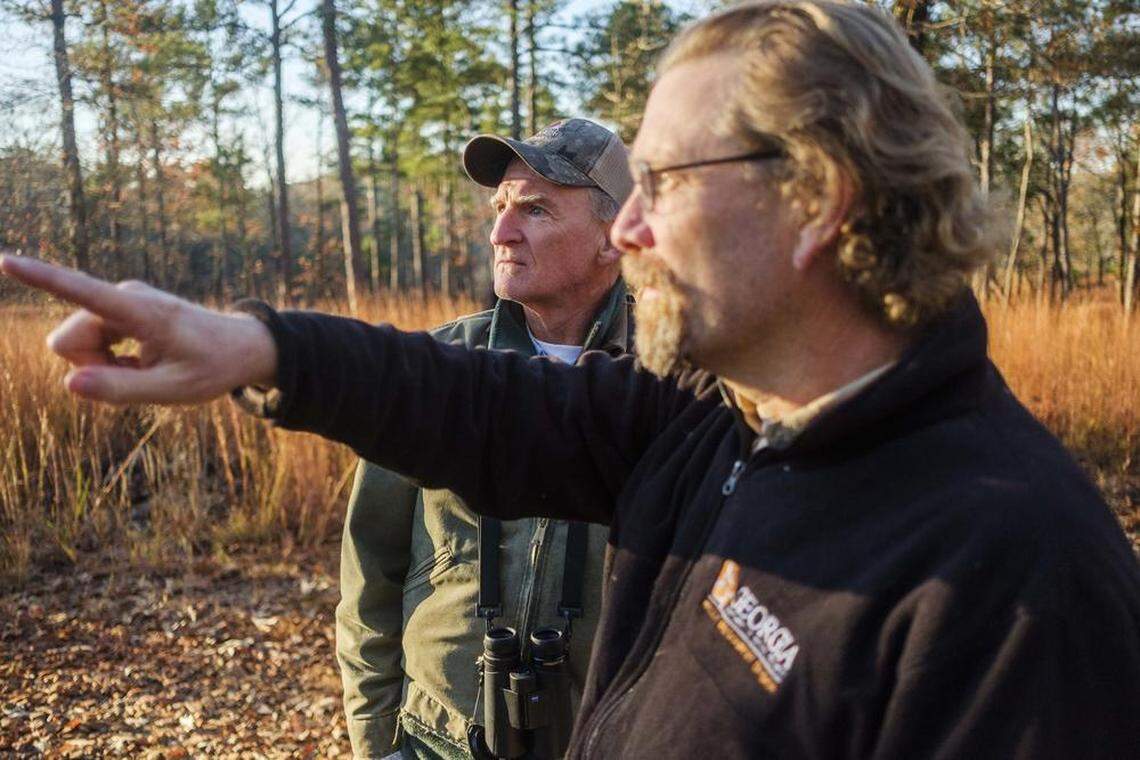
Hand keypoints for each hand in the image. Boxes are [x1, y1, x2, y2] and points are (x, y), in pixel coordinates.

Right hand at [0, 255, 277, 404]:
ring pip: (77, 346)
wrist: (239, 347)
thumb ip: (121, 389)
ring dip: (103, 366)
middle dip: (90, 367)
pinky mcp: (119, 310)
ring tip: (146, 368)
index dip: (41, 277)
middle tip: (140, 374)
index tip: (5, 261)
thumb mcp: (173, 390)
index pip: (81, 290)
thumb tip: (69, 383)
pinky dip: (110, 361)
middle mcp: (124, 297)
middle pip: (67, 342)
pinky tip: (142, 362)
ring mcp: (120, 302)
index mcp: (140, 310)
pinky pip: (90, 344)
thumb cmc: (211, 367)